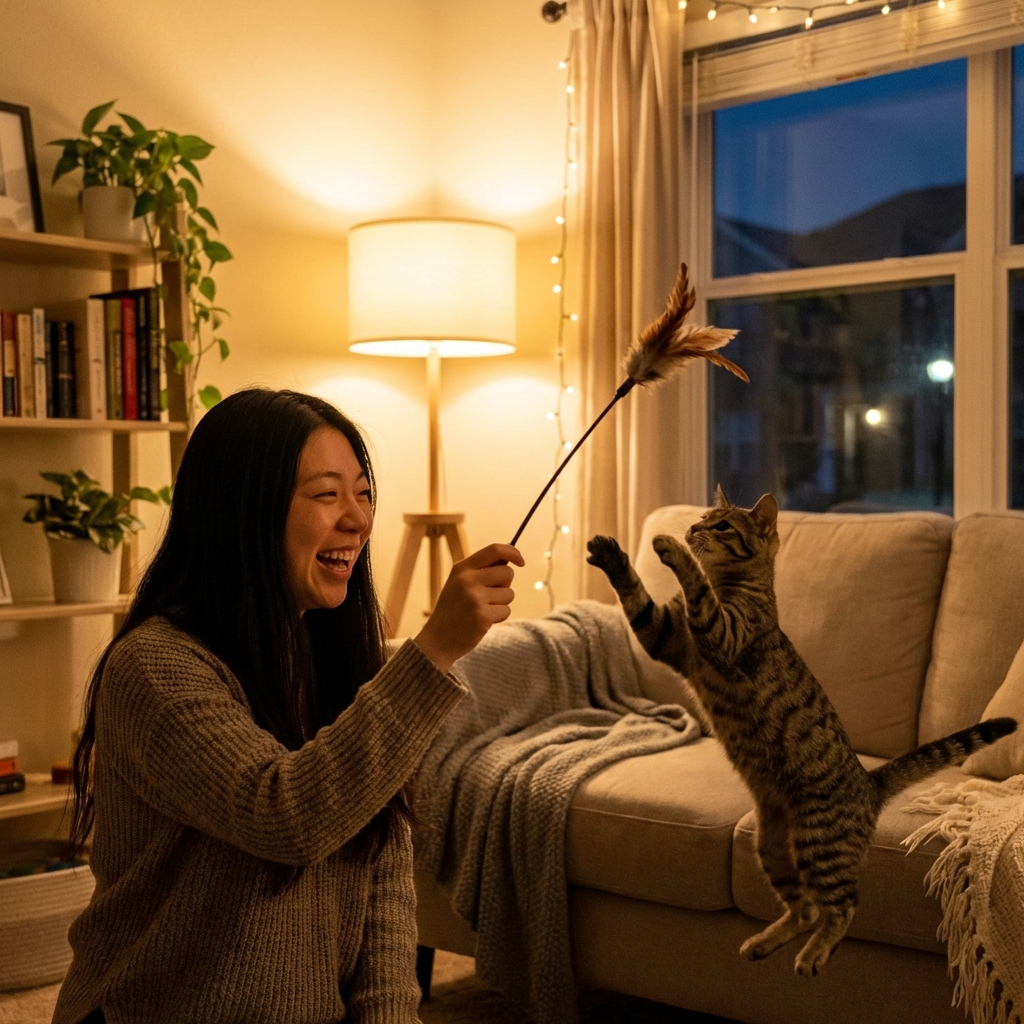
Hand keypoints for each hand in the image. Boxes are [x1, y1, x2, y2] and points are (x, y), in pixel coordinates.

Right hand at [413, 543, 524, 673]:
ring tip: (482, 609)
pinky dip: (498, 617)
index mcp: (461, 568)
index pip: (494, 550)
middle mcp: (467, 580)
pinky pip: (506, 611)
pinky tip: (482, 621)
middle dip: (505, 585)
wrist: (437, 639)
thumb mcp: (459, 583)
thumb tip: (510, 560)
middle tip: (489, 596)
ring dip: (501, 603)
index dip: (513, 553)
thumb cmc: (453, 609)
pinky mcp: (482, 617)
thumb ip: (481, 570)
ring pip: (509, 594)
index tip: (521, 562)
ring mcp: (475, 598)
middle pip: (507, 573)